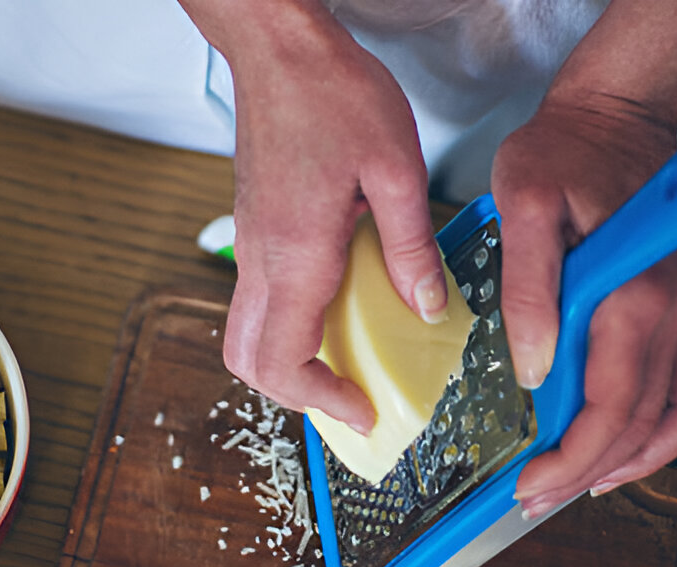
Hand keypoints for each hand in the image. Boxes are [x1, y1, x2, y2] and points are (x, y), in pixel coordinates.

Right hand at [216, 8, 448, 431]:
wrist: (279, 47)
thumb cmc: (331, 93)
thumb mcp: (396, 169)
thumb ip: (411, 247)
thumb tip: (426, 306)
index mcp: (294, 254)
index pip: (284, 362)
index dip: (321, 400)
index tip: (362, 409)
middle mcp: (259, 257)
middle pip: (249, 360)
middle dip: (296, 392)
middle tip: (349, 393)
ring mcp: (249, 242)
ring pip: (249, 331)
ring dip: (292, 359)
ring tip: (348, 357)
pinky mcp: (254, 225)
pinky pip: (260, 296)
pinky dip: (291, 322)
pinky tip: (340, 299)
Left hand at [492, 91, 676, 518]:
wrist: (614, 119)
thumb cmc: (563, 153)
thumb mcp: (522, 201)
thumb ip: (529, 286)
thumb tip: (533, 366)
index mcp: (634, 295)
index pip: (610, 405)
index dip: (571, 458)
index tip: (530, 484)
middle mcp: (672, 314)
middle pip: (639, 424)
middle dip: (586, 473)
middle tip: (535, 497)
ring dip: (630, 463)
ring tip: (578, 486)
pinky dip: (665, 433)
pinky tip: (625, 447)